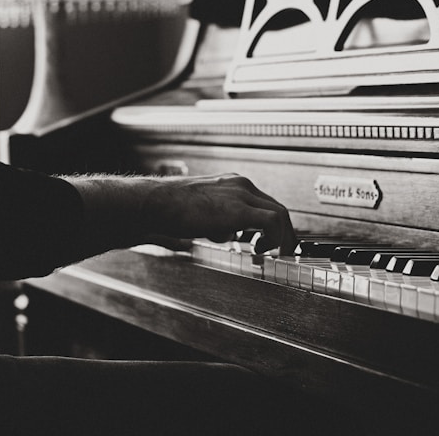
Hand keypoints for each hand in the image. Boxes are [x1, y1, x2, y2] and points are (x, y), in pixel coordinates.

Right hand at [140, 174, 296, 253]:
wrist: (155, 203)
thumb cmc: (170, 209)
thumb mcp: (202, 213)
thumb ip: (218, 222)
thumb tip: (226, 236)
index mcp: (231, 183)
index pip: (263, 202)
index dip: (272, 223)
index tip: (272, 239)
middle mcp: (239, 185)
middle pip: (276, 207)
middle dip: (284, 231)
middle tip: (283, 250)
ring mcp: (241, 194)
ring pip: (280, 214)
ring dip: (283, 237)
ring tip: (277, 254)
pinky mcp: (239, 209)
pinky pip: (273, 222)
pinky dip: (275, 238)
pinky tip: (261, 250)